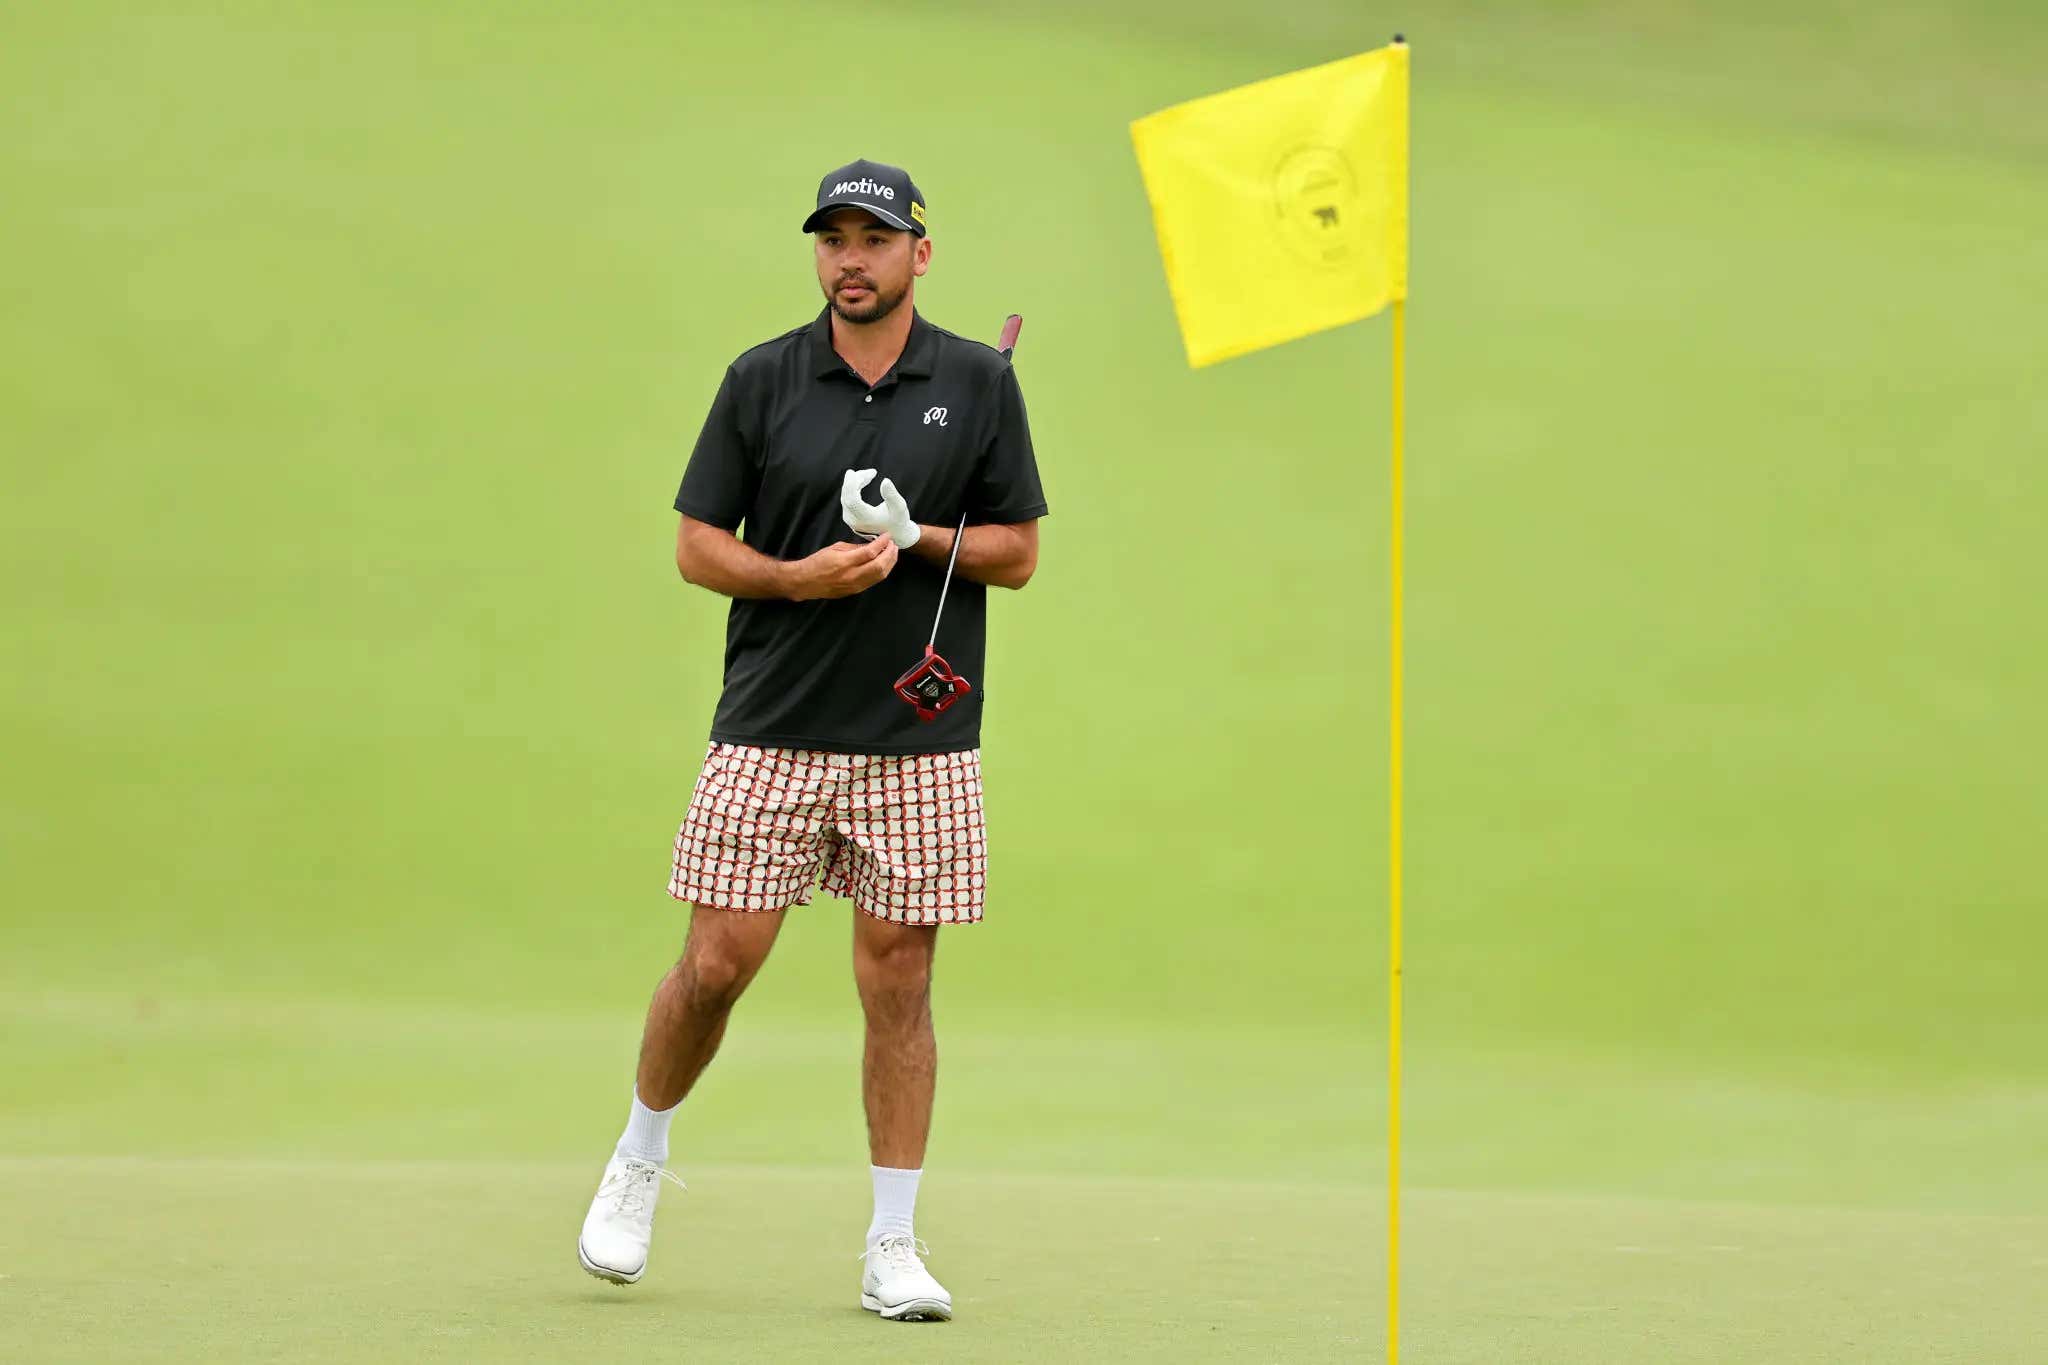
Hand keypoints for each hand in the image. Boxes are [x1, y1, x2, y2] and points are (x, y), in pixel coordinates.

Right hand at [783, 535, 898, 600]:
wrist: (806, 582)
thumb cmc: (817, 562)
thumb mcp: (835, 548)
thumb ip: (855, 547)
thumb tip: (872, 545)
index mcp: (844, 562)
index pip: (870, 552)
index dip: (882, 543)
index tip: (887, 536)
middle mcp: (851, 575)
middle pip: (879, 565)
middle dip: (890, 554)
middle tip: (893, 544)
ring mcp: (854, 585)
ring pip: (880, 575)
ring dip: (889, 563)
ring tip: (892, 553)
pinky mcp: (855, 591)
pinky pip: (874, 581)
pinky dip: (882, 571)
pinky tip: (884, 563)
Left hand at [839, 468, 921, 548]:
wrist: (895, 533)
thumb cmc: (898, 520)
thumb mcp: (899, 507)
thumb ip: (892, 495)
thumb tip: (885, 481)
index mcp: (865, 519)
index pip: (852, 500)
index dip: (852, 485)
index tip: (855, 473)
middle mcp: (854, 520)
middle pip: (848, 495)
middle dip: (857, 480)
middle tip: (872, 472)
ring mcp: (849, 518)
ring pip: (847, 495)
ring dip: (857, 482)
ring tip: (871, 473)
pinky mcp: (849, 515)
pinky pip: (848, 497)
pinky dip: (855, 487)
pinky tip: (864, 479)